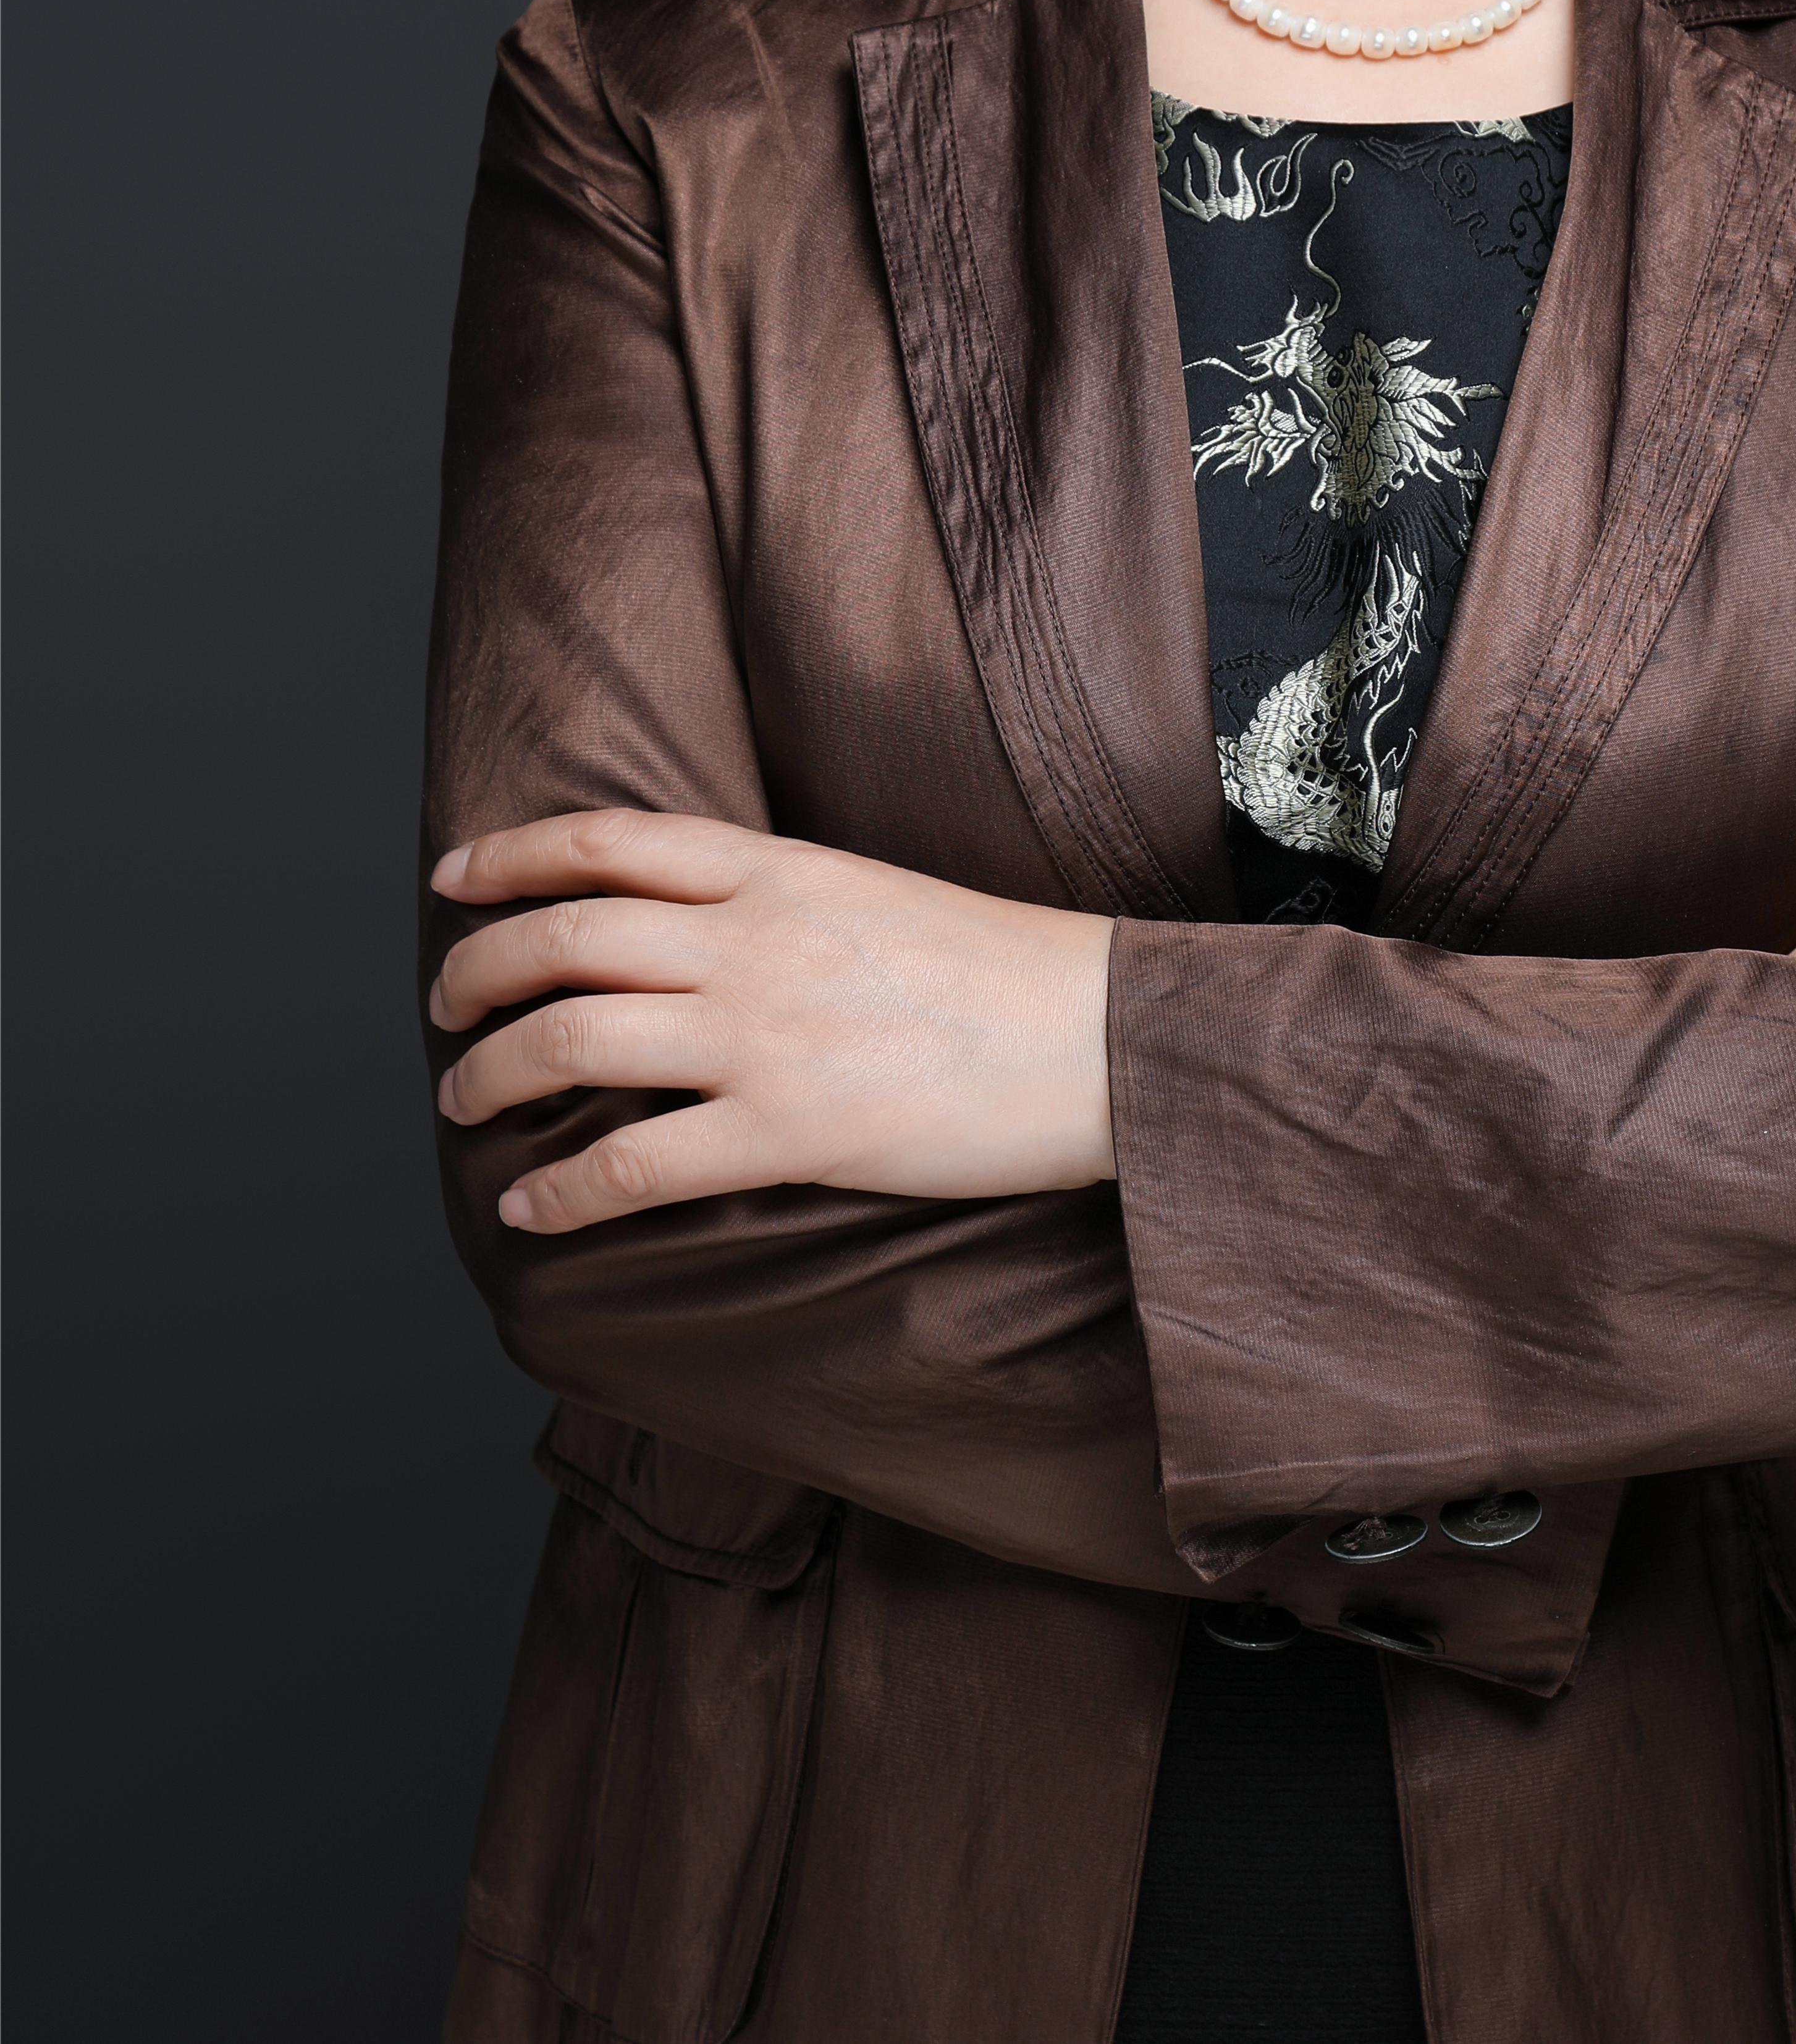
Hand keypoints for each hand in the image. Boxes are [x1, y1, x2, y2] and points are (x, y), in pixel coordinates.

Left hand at [429, 812, 1116, 1232]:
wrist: (1095, 1031)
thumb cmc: (996, 971)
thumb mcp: (869, 895)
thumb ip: (775, 902)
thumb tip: (685, 933)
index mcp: (779, 871)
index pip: (608, 842)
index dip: (510, 857)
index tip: (452, 881)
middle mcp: (753, 941)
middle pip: (563, 939)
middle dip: (477, 973)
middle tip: (446, 1008)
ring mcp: (765, 1036)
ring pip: (572, 1043)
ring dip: (492, 1075)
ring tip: (465, 1099)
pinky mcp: (790, 1131)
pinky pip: (635, 1164)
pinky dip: (561, 1190)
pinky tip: (530, 1207)